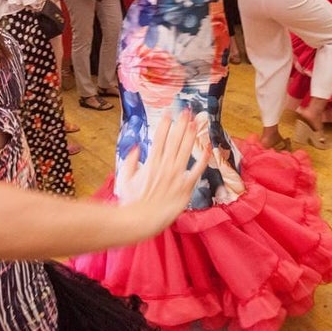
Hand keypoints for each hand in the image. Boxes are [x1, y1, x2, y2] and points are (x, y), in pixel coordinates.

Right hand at [115, 109, 209, 226]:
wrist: (142, 220)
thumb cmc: (131, 201)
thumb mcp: (124, 178)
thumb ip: (130, 161)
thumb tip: (136, 147)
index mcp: (151, 161)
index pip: (159, 137)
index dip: (165, 123)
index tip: (169, 112)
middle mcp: (165, 165)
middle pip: (175, 139)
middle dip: (181, 122)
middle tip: (187, 110)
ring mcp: (176, 175)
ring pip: (186, 149)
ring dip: (191, 134)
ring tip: (196, 121)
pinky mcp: (186, 186)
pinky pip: (197, 170)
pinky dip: (203, 159)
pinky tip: (207, 148)